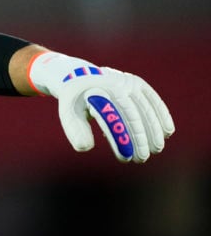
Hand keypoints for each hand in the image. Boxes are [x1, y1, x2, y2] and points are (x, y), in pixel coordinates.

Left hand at [28, 52, 174, 162]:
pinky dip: (161, 114)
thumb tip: (86, 147)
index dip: (120, 138)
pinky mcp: (136, 82)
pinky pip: (152, 99)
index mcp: (94, 93)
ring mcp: (127, 82)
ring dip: (153, 130)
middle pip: (131, 114)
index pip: (110, 119)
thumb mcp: (68, 114)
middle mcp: (113, 85)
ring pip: (145, 108)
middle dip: (139, 138)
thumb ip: (75, 131)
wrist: (79, 76)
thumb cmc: (74, 101)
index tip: (125, 157)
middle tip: (142, 158)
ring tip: (156, 150)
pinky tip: (168, 131)